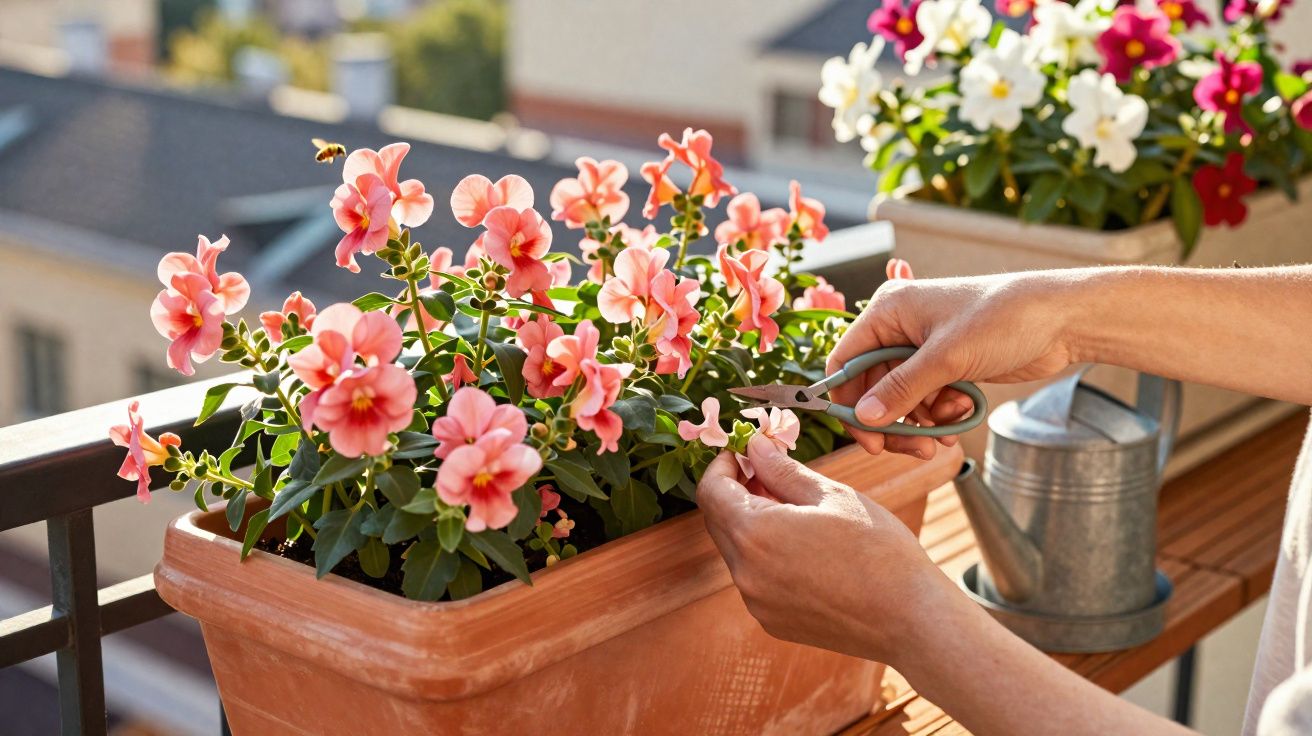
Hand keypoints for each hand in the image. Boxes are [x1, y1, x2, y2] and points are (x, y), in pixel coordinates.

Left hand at [697, 434, 970, 667]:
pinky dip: (766, 555)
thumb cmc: (878, 550)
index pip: (711, 491)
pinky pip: (755, 578)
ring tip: (794, 509)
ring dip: (752, 523)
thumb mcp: (831, 495)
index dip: (723, 465)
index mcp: (755, 534)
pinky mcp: (772, 622)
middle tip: (770, 473)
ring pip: (737, 550)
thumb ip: (782, 470)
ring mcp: (757, 602)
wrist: (910, 619)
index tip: (746, 453)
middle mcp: (745, 573)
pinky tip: (803, 546)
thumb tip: (755, 447)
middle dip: (736, 491)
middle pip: (718, 520)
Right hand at [828, 271, 1079, 457]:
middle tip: (913, 448)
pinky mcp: (946, 366)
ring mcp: (923, 348)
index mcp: (888, 311)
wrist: (1061, 319)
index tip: (867, 438)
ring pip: (901, 400)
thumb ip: (901, 390)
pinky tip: (962, 415)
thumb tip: (864, 419)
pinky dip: (939, 416)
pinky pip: (926, 401)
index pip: (846, 361)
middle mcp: (900, 328)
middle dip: (893, 421)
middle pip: (873, 388)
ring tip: (946, 432)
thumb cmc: (1003, 318)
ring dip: (920, 423)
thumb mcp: (947, 358)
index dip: (849, 401)